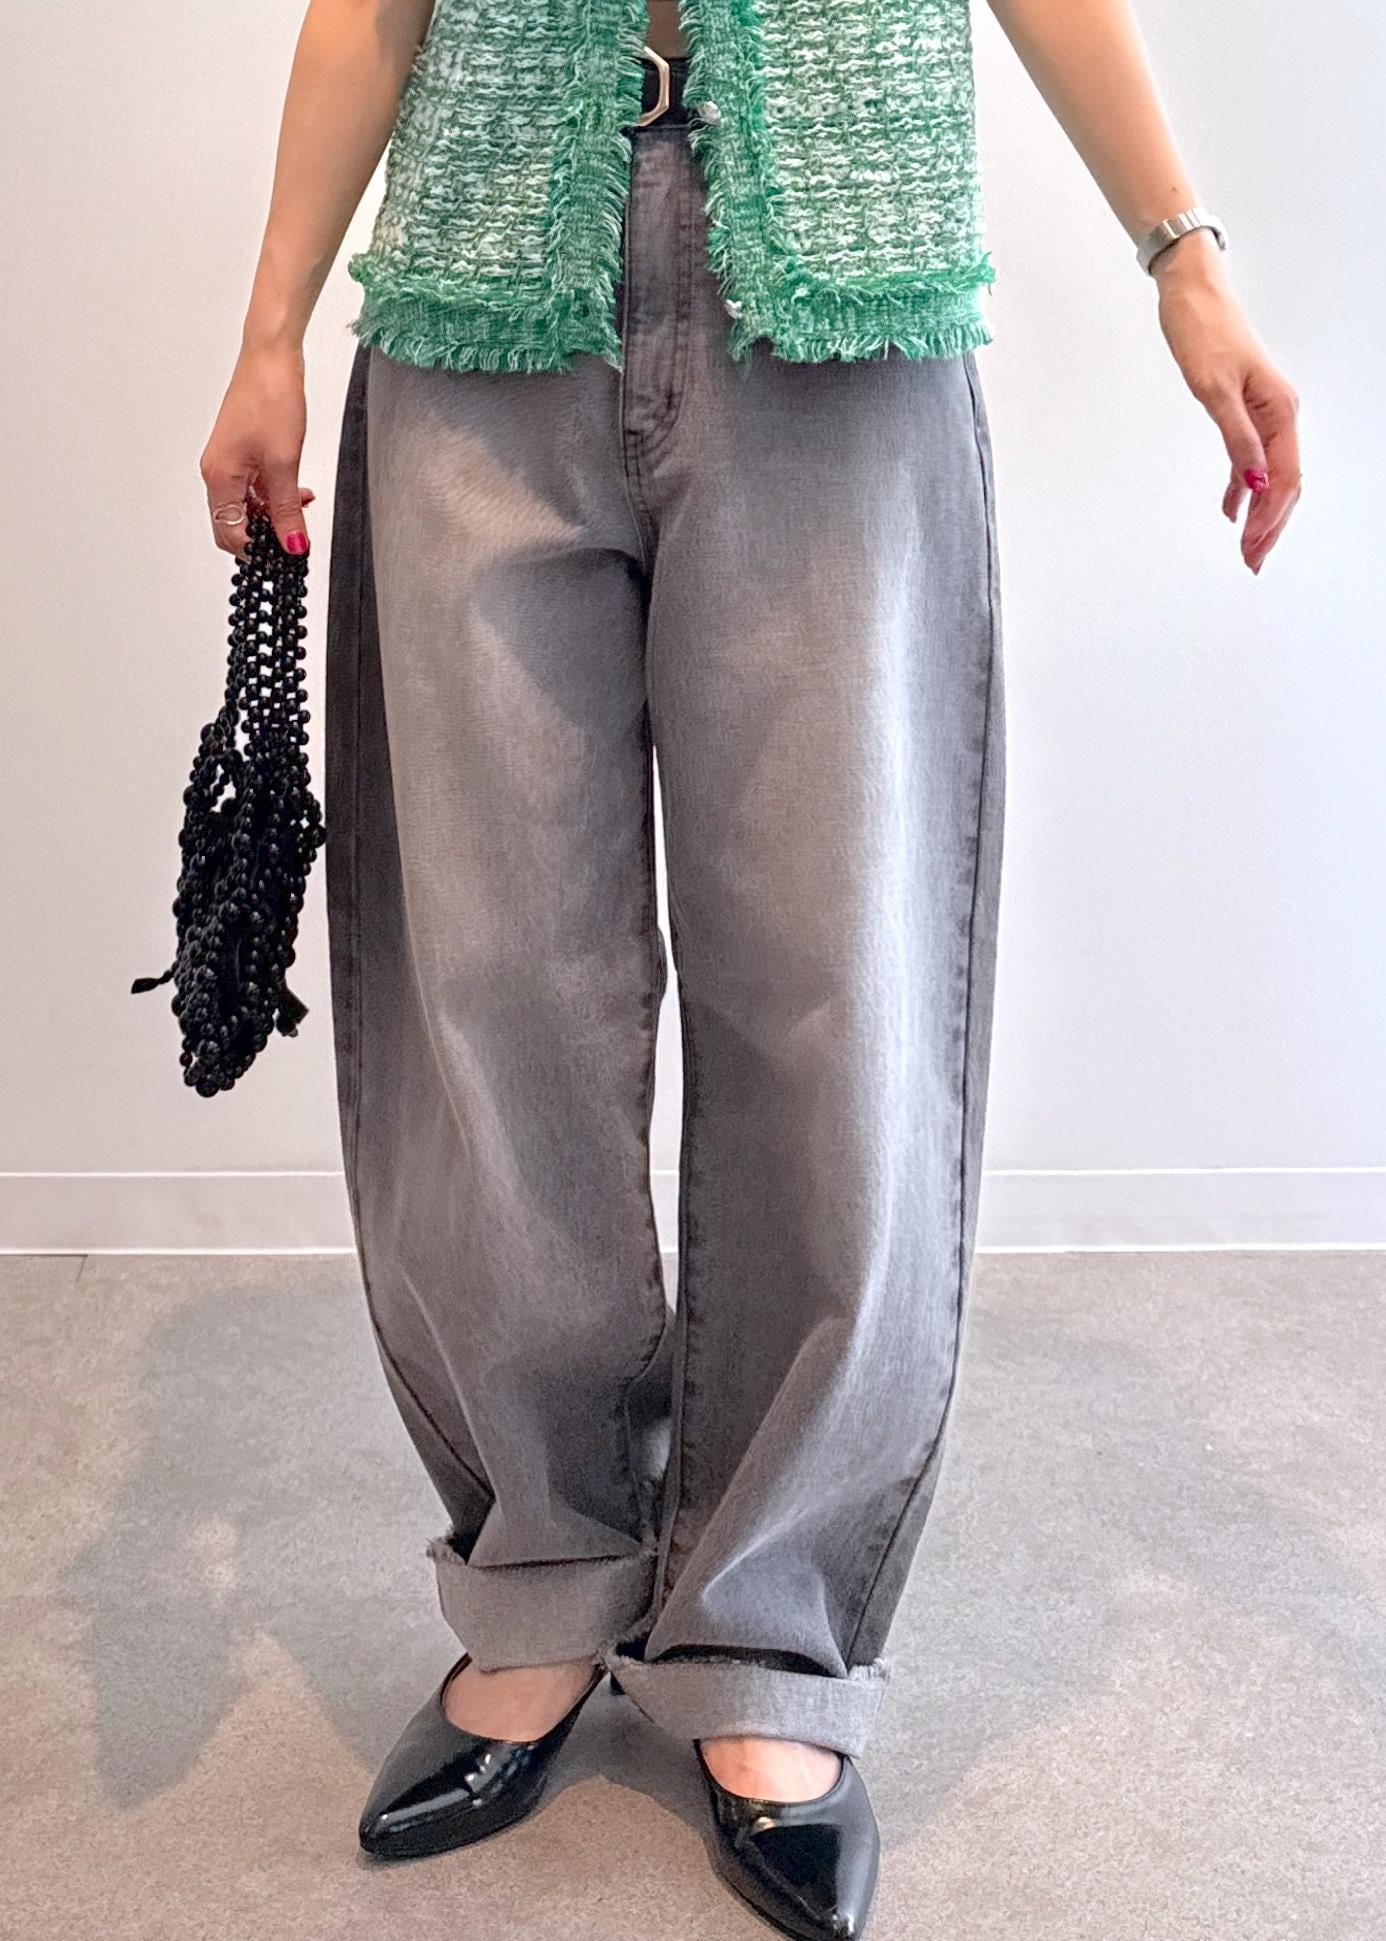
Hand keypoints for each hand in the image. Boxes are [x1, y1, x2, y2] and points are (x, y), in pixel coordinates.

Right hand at [200, 338, 312, 559]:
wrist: (271, 358)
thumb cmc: (270, 398)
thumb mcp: (285, 463)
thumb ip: (287, 509)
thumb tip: (291, 544)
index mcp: (219, 477)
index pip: (229, 533)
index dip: (257, 551)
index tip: (284, 555)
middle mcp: (217, 472)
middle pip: (235, 522)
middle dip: (265, 534)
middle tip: (295, 537)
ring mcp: (229, 462)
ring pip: (249, 505)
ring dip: (275, 513)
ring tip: (302, 510)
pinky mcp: (242, 451)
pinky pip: (255, 486)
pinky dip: (275, 494)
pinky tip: (298, 492)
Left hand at [1153, 231, 1300, 574]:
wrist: (1192, 293)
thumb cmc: (1203, 330)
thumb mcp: (1215, 390)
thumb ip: (1237, 438)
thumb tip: (1255, 482)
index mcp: (1279, 411)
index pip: (1284, 478)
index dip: (1271, 519)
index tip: (1252, 549)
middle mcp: (1278, 414)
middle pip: (1283, 483)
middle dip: (1269, 525)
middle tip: (1251, 561)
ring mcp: (1262, 412)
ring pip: (1268, 475)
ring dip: (1258, 512)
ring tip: (1245, 547)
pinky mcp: (1243, 409)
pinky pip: (1251, 459)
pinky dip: (1243, 487)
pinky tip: (1232, 509)